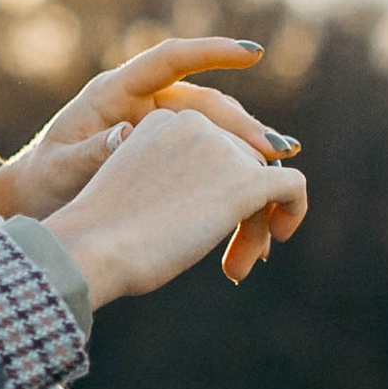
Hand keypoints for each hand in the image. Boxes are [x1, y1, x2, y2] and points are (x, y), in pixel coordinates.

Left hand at [0, 36, 297, 222]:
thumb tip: (125, 135)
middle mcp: (144, 102)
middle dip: (243, 124)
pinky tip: (261, 186)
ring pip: (214, 129)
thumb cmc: (45, 181)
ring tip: (282, 164)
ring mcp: (159, 126)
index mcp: (114, 92)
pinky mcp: (167, 152)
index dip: (210, 52)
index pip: (169, 59)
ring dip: (247, 147)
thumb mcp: (61, 170)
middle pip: (204, 103)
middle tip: (277, 150)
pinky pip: (208, 152)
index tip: (252, 54)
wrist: (39, 199)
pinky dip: (232, 168)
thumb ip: (91, 154)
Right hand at [44, 105, 307, 307]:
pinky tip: (281, 233)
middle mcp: (195, 124)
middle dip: (241, 211)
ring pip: (262, 182)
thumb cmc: (99, 239)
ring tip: (236, 267)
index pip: (212, 148)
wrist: (93, 247)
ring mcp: (220, 149)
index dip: (217, 189)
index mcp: (162, 121)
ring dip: (256, 226)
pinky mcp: (244, 180)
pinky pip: (291, 185)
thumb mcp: (136, 195)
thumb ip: (172, 185)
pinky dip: (295, 208)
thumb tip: (202, 208)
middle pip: (240, 164)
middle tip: (229, 263)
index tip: (200, 230)